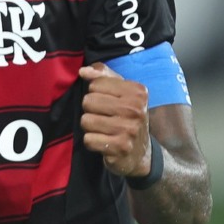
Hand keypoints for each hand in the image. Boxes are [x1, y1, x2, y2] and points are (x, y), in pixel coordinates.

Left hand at [78, 62, 150, 178]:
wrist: (140, 152)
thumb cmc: (127, 116)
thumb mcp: (121, 92)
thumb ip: (102, 75)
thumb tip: (83, 71)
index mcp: (137, 92)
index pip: (95, 84)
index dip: (95, 94)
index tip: (108, 103)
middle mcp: (135, 109)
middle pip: (88, 102)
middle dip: (91, 110)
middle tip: (105, 118)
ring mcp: (129, 129)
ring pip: (86, 121)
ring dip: (90, 127)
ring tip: (104, 130)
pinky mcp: (120, 147)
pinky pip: (88, 139)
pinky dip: (92, 142)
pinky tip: (104, 142)